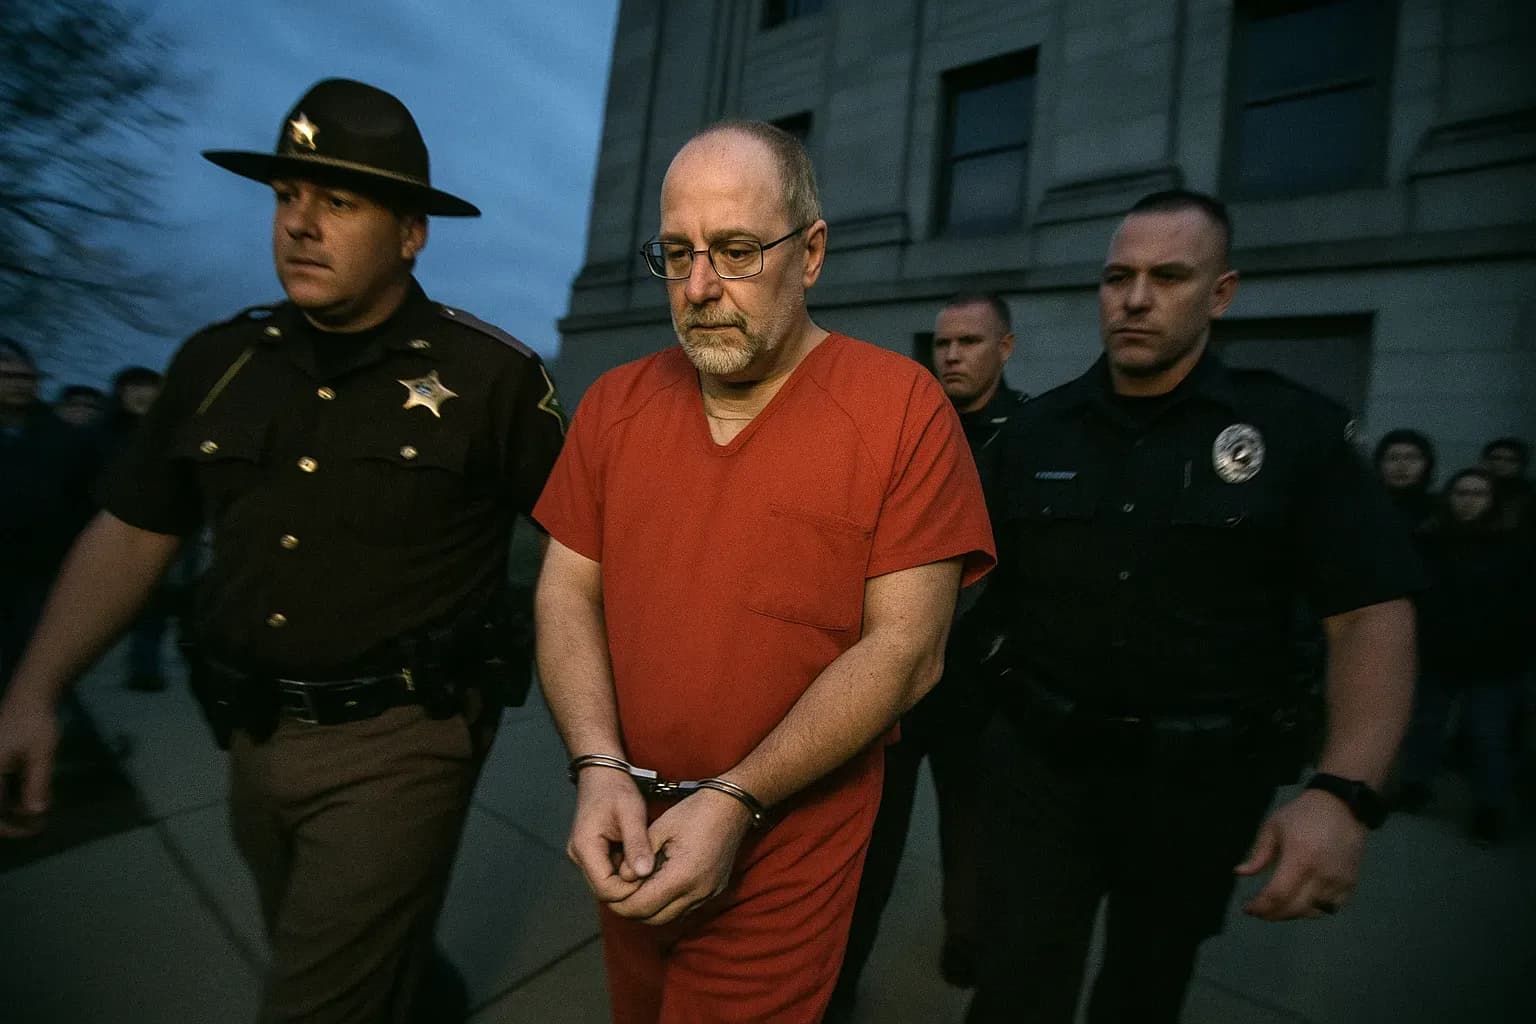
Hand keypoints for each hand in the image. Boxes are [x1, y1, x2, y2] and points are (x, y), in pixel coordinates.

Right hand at [0, 695, 59, 838]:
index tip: (35, 830)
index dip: (11, 828)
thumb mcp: (42, 754)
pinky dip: (7, 797)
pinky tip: (27, 799)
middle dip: (8, 822)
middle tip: (34, 826)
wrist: (28, 695)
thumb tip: (36, 813)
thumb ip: (38, 783)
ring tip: (34, 814)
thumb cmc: (36, 722)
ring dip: (8, 811)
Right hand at [566, 766, 654, 902]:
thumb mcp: (632, 812)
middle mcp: (578, 856)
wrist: (602, 774)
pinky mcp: (590, 854)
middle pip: (605, 891)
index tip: (651, 874)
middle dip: (630, 886)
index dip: (630, 889)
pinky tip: (638, 857)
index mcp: (585, 847)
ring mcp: (582, 857)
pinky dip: (624, 871)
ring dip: (628, 880)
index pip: (606, 889)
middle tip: (653, 870)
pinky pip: (607, 873)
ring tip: (647, 861)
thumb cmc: (616, 789)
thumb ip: (637, 843)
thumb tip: (644, 873)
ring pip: (607, 885)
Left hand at [607, 789, 754, 925]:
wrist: (731, 806)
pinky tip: (658, 883)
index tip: (609, 890)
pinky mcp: (713, 891)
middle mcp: (697, 892)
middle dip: (632, 909)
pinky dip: (667, 902)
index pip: (642, 906)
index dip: (620, 903)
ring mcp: (708, 894)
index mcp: (682, 876)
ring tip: (636, 887)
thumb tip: (622, 879)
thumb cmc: (693, 812)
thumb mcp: (659, 829)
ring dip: (650, 907)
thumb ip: (637, 857)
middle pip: (654, 919)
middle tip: (618, 891)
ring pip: (670, 917)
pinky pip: (684, 908)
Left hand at [1235, 788, 1365, 920]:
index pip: (1277, 895)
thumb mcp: (1273, 827)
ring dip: (1292, 914)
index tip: (1248, 908)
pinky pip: (1331, 908)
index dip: (1260, 907)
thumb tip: (1239, 873)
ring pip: (1312, 912)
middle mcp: (1321, 875)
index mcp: (1300, 859)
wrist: (1343, 807)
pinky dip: (1314, 910)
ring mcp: (1339, 882)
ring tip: (1278, 906)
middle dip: (1272, 915)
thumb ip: (1258, 854)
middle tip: (1260, 911)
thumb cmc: (1303, 815)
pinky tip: (1301, 902)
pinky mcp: (1350, 884)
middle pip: (1294, 909)